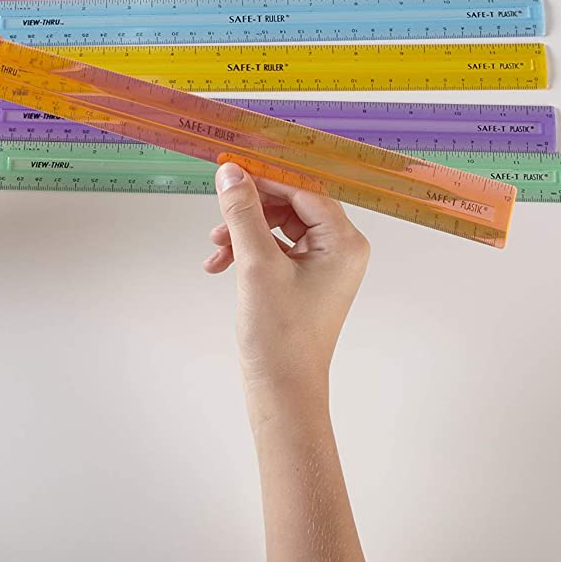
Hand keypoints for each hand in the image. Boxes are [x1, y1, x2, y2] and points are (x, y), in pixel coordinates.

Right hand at [204, 162, 369, 402]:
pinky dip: (247, 252)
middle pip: (290, 206)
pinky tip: (221, 265)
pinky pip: (275, 250)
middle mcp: (340, 251)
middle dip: (250, 212)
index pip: (303, 190)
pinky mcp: (304, 281)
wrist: (282, 389)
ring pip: (277, 228)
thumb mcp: (256, 265)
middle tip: (219, 219)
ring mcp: (323, 267)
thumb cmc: (281, 337)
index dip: (265, 178)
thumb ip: (243, 213)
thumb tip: (231, 173)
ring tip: (216, 251)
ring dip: (243, 233)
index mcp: (344, 243)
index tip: (232, 171)